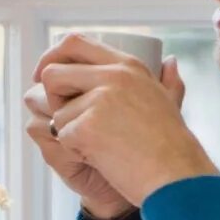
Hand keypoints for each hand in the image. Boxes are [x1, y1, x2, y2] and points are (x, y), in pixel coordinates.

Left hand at [34, 35, 219, 206]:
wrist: (176, 176)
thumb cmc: (173, 146)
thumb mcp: (170, 102)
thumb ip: (168, 80)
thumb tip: (170, 60)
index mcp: (128, 65)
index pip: (74, 43)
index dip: (51, 57)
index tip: (43, 75)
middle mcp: (112, 76)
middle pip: (52, 73)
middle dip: (50, 99)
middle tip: (66, 120)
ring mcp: (99, 100)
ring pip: (57, 112)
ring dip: (69, 133)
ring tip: (102, 145)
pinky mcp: (88, 126)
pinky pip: (62, 136)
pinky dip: (75, 151)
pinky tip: (102, 158)